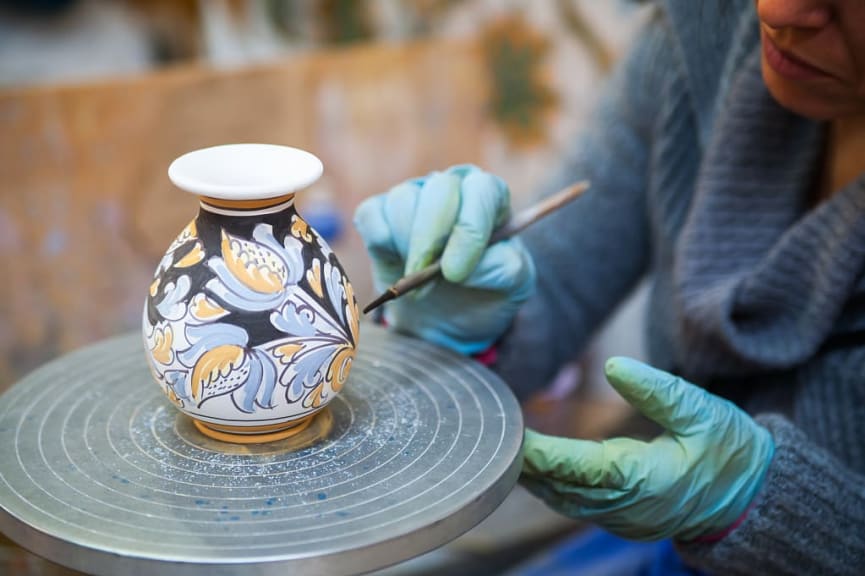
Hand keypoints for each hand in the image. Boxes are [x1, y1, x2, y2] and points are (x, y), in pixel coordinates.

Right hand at [353, 165, 534, 354]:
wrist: (448, 316)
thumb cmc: (484, 290)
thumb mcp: (511, 286)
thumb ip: (501, 268)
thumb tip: (465, 265)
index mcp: (489, 196)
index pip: (482, 191)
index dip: (468, 230)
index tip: (456, 272)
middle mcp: (452, 187)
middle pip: (440, 189)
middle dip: (431, 238)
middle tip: (425, 276)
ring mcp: (413, 196)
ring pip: (403, 201)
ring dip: (407, 247)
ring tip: (417, 282)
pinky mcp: (379, 213)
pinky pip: (372, 215)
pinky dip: (380, 244)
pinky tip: (395, 269)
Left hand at [521, 357, 774, 540]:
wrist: (753, 498)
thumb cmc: (731, 451)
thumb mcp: (704, 412)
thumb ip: (658, 390)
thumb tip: (614, 365)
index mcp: (645, 480)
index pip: (579, 468)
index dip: (543, 453)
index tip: (514, 434)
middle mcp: (626, 506)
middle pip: (561, 487)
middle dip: (528, 464)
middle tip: (496, 435)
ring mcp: (623, 518)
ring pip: (564, 501)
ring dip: (535, 477)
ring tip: (507, 447)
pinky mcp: (622, 519)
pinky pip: (576, 506)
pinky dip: (552, 486)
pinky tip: (535, 466)